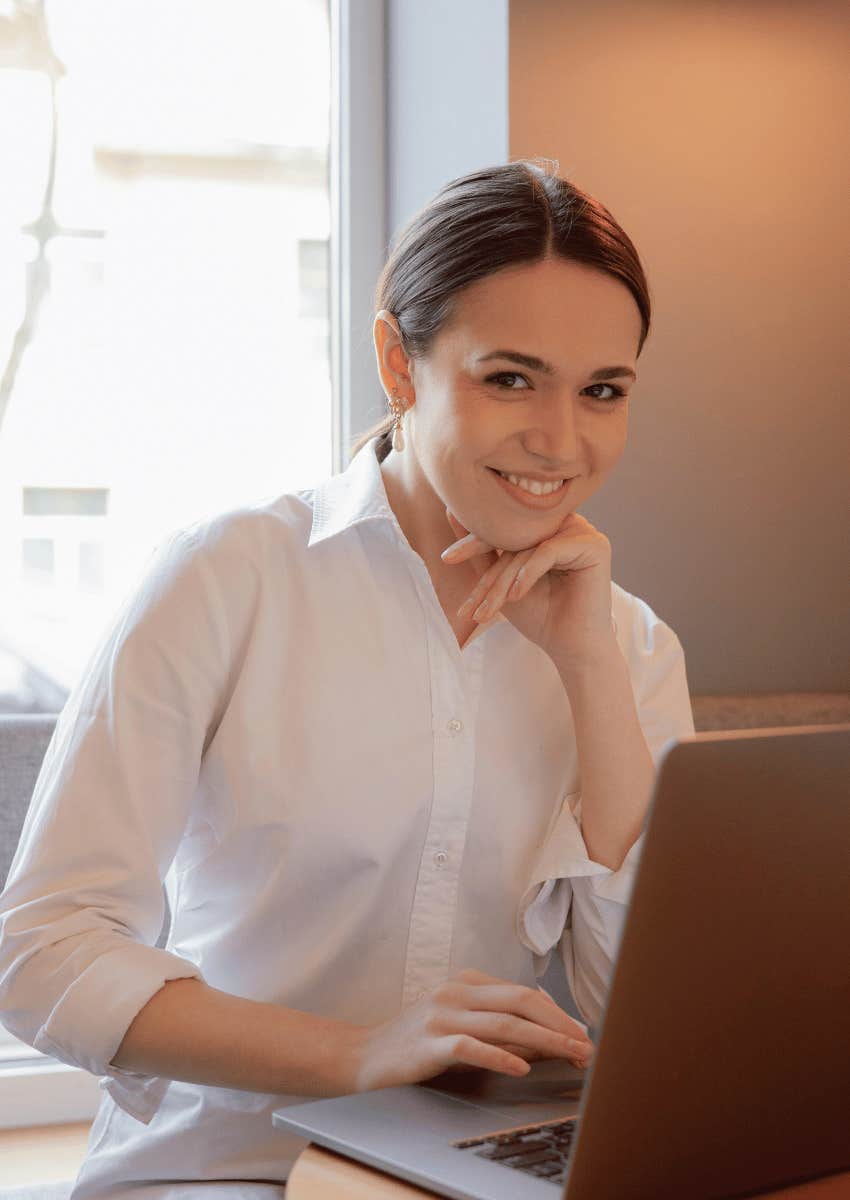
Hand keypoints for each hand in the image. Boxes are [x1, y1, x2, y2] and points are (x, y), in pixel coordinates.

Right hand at [351, 967, 593, 1092]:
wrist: (361, 1058)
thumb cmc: (415, 1045)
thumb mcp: (461, 1028)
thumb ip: (501, 1029)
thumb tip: (551, 1040)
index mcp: (466, 982)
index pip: (523, 993)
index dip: (558, 1014)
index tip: (582, 1035)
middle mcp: (456, 992)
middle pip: (521, 1000)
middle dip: (560, 1024)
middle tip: (587, 1046)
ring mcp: (441, 1015)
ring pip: (504, 1022)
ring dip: (544, 1041)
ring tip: (571, 1055)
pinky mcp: (429, 1043)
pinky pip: (470, 1047)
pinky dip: (499, 1056)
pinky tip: (521, 1067)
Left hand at [441, 508, 615, 666]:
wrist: (571, 648)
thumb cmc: (539, 615)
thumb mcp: (501, 581)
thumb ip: (480, 549)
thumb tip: (449, 510)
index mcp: (546, 525)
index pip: (504, 527)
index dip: (473, 543)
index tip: (447, 558)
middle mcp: (565, 522)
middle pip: (515, 538)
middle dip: (489, 574)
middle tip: (470, 601)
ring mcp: (582, 531)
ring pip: (528, 547)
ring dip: (504, 581)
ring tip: (490, 611)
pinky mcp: (595, 545)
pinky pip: (548, 551)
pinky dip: (528, 575)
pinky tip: (516, 597)